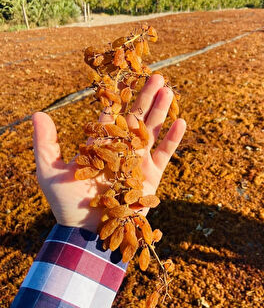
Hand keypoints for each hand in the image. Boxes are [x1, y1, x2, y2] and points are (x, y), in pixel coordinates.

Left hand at [33, 74, 185, 232]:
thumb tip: (37, 113)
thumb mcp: (50, 171)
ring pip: (152, 130)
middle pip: (136, 117)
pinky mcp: (152, 176)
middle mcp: (121, 150)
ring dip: (161, 111)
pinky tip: (181, 121)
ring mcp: (138, 162)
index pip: (113, 115)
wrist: (88, 232)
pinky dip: (173, 139)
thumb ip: (45, 143)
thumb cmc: (67, 204)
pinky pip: (165, 154)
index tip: (129, 77)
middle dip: (147, 97)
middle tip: (158, 76)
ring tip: (169, 90)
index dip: (122, 97)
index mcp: (101, 145)